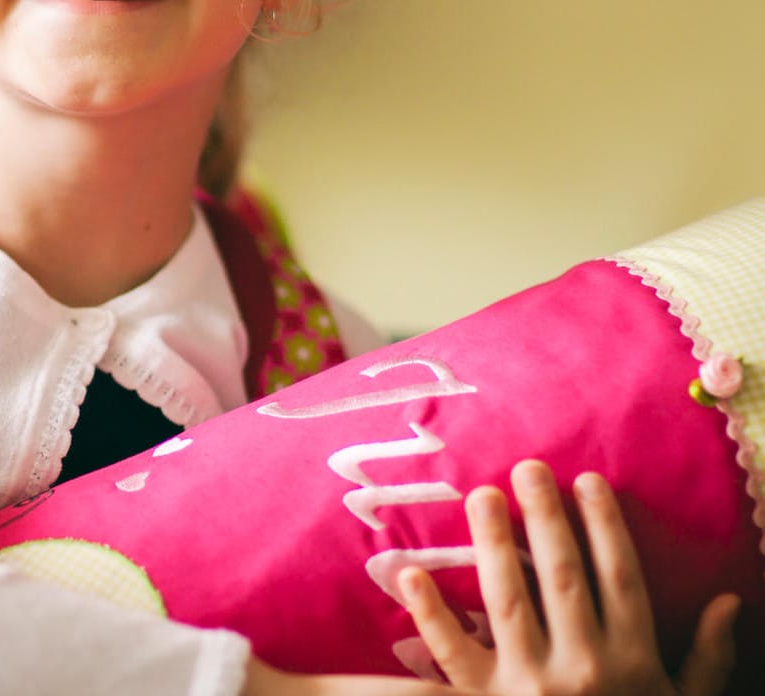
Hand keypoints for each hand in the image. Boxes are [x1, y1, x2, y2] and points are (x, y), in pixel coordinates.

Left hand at [400, 460, 738, 694]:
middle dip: (546, 517)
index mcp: (632, 660)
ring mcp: (529, 684)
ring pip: (507, 600)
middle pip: (561, 577)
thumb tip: (730, 602)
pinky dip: (430, 615)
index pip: (620, 578)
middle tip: (527, 467)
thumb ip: (707, 658)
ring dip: (492, 545)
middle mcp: (582, 666)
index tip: (588, 480)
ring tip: (481, 495)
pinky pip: (453, 654)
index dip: (605, 526)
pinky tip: (410, 573)